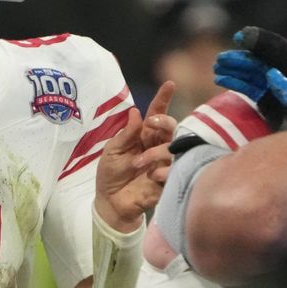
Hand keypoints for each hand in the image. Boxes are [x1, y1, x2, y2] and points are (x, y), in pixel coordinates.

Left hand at [95, 82, 176, 230]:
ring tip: (139, 164)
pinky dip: (163, 171)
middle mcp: (158, 146)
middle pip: (172, 127)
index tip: (170, 84)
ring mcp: (165, 162)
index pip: (156, 114)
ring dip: (157, 153)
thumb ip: (126, 133)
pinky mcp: (169, 180)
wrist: (111, 202)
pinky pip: (175, 170)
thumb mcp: (113, 151)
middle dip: (165, 122)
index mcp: (144, 136)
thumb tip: (136, 112)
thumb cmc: (111, 174)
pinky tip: (152, 176)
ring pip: (176, 147)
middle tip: (153, 124)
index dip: (163, 99)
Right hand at [214, 27, 286, 129]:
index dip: (264, 43)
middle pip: (266, 62)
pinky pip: (250, 86)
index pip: (285, 54)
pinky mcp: (269, 100)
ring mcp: (280, 90)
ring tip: (217, 66)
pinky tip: (221, 78)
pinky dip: (236, 81)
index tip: (243, 37)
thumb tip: (274, 74)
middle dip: (244, 58)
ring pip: (256, 73)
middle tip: (222, 58)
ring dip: (236, 67)